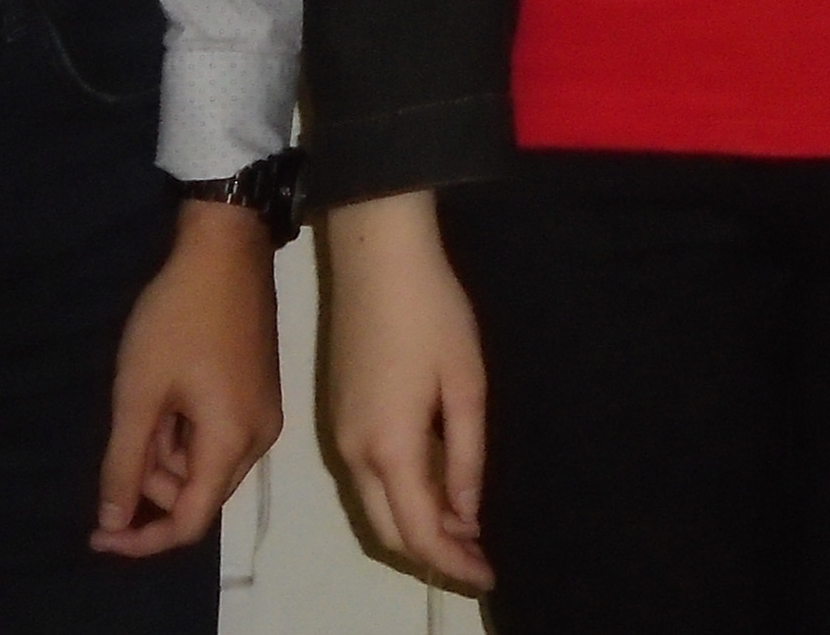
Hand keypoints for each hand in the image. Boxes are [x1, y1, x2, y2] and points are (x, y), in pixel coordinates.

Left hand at [91, 202, 281, 556]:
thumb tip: (113, 523)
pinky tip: (166, 396)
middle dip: (151, 486)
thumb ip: (123, 464)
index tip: (97, 534)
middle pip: (199, 495)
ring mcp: (263, 415)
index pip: (189, 521)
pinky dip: (184, 434)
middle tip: (119, 441)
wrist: (225, 250)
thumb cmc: (178, 320)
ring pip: (205, 466)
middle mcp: (258, 439)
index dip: (142, 539)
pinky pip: (217, 438)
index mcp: (232, 442)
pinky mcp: (259, 395)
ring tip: (143, 404)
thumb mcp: (139, 393)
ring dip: (165, 455)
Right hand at [319, 191, 492, 590]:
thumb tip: (467, 513)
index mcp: (388, 447)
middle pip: (390, 530)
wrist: (376, 254)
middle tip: (480, 561)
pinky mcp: (339, 413)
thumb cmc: (431, 312)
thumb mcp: (465, 384)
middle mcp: (354, 452)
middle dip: (433, 555)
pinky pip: (369, 478)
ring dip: (417, 527)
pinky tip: (437, 488)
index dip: (454, 561)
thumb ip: (465, 455)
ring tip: (466, 531)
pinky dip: (401, 497)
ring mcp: (340, 433)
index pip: (419, 531)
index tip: (490, 574)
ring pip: (376, 506)